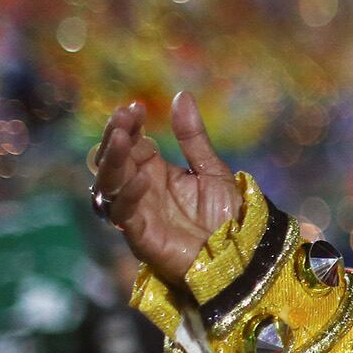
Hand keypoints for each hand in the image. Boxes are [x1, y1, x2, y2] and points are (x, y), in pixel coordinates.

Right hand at [87, 91, 241, 283]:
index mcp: (157, 173)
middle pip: (115, 161)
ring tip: (122, 139)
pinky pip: (125, 215)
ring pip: (110, 185)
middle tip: (124, 117)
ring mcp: (139, 214)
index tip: (135, 107)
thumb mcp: (212, 170)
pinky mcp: (142, 237)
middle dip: (116, 137)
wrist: (243, 255)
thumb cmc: (227, 217)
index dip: (129, 126)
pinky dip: (128, 196)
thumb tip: (182, 96)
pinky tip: (140, 179)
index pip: (132, 145)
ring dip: (112, 162)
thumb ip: (194, 138)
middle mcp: (142, 191)